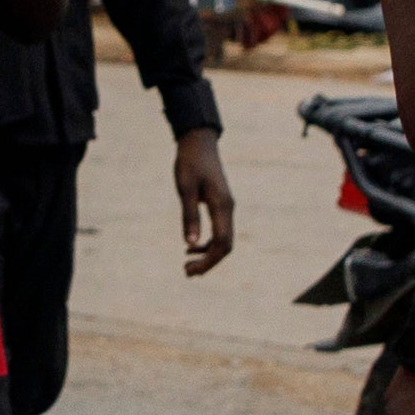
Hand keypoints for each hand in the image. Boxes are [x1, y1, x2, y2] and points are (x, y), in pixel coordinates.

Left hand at [172, 126, 235, 275]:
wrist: (199, 142)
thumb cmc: (190, 162)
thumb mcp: (185, 189)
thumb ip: (189, 215)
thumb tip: (189, 243)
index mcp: (222, 206)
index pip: (222, 243)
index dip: (208, 261)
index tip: (189, 269)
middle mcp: (228, 209)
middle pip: (225, 246)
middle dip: (208, 262)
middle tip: (187, 272)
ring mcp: (226, 207)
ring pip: (224, 240)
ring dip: (208, 255)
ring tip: (188, 265)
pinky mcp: (220, 205)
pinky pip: (219, 231)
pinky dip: (207, 243)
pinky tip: (191, 246)